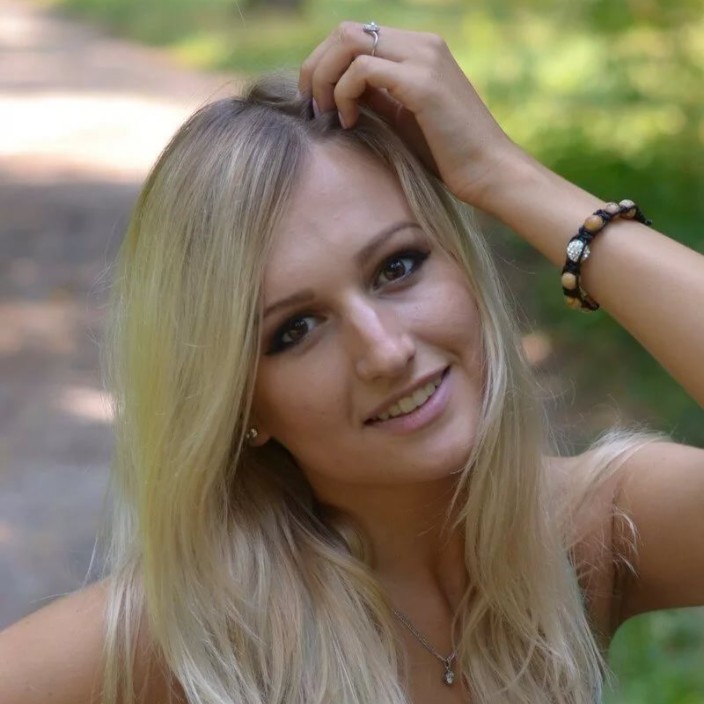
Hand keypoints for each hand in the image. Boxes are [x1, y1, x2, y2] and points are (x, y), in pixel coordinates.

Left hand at [298, 22, 520, 208]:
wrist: (489, 173)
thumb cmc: (447, 155)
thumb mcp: (403, 118)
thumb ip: (376, 96)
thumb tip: (336, 90)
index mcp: (418, 49)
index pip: (355, 35)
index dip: (325, 63)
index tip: (316, 101)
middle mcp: (422, 44)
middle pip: (346, 30)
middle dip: (316, 67)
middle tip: (310, 106)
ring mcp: (424, 58)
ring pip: (349, 41)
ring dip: (324, 78)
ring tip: (325, 114)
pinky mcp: (423, 83)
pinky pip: (362, 71)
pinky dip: (343, 94)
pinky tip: (349, 122)